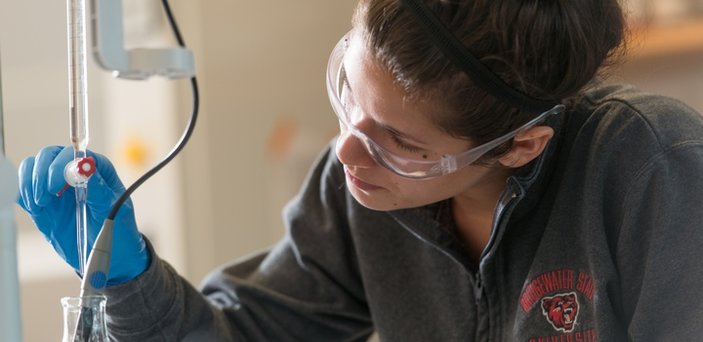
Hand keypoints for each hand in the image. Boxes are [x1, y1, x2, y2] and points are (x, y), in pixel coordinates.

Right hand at [17, 146, 148, 284]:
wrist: (111, 255)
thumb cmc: (119, 229)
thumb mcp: (114, 210)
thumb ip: (98, 189)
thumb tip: (86, 167)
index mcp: (97, 169)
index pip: (74, 153)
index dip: (62, 165)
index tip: (58, 186)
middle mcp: (74, 172)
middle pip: (48, 155)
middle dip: (40, 173)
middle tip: (44, 197)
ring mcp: (57, 186)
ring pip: (32, 168)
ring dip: (29, 183)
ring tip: (40, 205)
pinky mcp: (44, 202)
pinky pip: (25, 190)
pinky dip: (24, 196)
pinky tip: (36, 210)